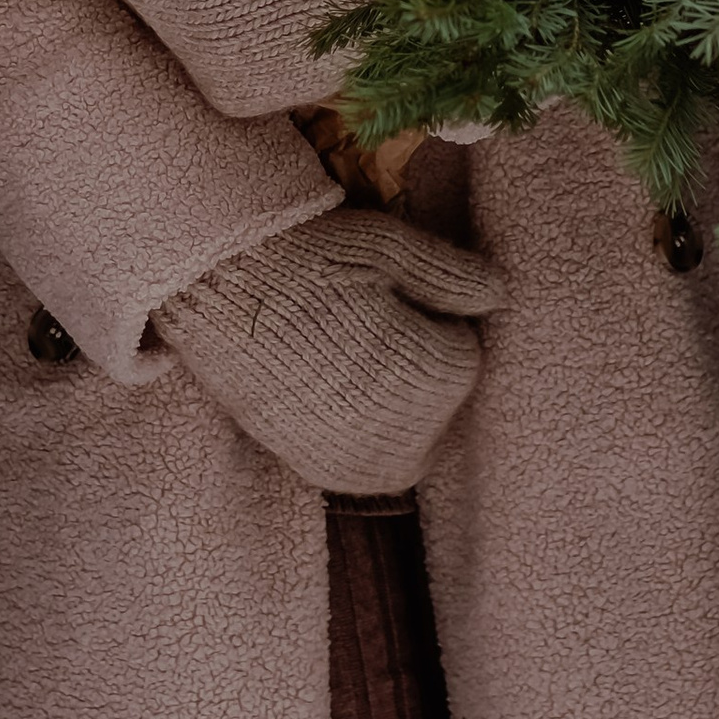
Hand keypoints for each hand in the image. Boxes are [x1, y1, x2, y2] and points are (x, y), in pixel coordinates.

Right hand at [157, 210, 503, 492]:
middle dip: (422, 369)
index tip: (391, 296)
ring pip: (412, 446)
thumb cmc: (311, 256)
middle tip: (369, 326)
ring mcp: (358, 457)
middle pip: (442, 406)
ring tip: (354, 361)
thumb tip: (500, 296)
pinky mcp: (317, 469)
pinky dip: (365, 441)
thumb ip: (455, 277)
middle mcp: (403, 430)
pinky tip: (337, 397)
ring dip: (399, 412)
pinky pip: (366, 471)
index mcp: (433, 374)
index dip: (434, 321)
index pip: (465, 356)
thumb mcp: (393, 247)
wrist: (218, 286)